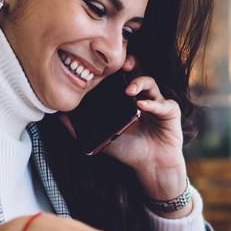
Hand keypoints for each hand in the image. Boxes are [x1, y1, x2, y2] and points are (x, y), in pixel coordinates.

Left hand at [59, 56, 189, 208]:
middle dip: (131, 64)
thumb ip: (80, 129)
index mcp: (129, 99)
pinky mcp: (171, 112)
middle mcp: (144, 96)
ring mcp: (158, 103)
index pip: (122, 76)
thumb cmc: (130, 151)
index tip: (104, 65)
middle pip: (139, 71)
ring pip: (151, 83)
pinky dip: (153, 104)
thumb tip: (59, 117)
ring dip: (140, 83)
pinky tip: (142, 106)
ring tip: (129, 91)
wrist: (150, 166)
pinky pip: (163, 104)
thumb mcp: (103, 138)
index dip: (116, 68)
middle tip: (122, 64)